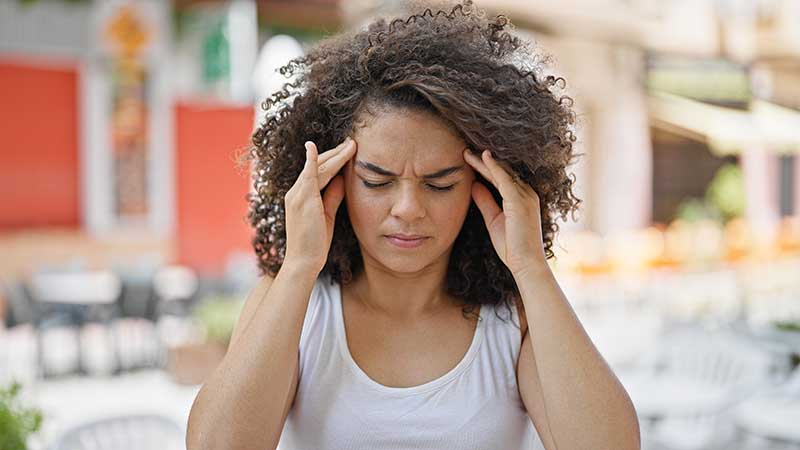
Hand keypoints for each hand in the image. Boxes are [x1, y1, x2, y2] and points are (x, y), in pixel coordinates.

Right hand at [284, 137, 355, 272]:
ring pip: (318, 167)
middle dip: (335, 153)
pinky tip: (314, 147)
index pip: (316, 172)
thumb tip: (342, 180)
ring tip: (351, 144)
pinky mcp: (303, 200)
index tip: (345, 151)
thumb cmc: (315, 242)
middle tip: (351, 142)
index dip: (331, 160)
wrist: (303, 261)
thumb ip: (333, 196)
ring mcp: (297, 195)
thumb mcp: (327, 215)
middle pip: (317, 165)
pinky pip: (308, 175)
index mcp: (300, 196)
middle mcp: (295, 192)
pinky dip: (312, 160)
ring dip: (335, 154)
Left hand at [464, 149, 546, 276]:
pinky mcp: (520, 201)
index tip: (468, 160)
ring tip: (467, 152)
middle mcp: (526, 194)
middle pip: (501, 172)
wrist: (526, 264)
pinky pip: (505, 179)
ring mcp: (525, 196)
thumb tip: (474, 186)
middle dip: (483, 161)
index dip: (485, 168)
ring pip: (502, 173)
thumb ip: (486, 202)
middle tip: (464, 151)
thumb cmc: (512, 247)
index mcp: (522, 198)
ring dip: (484, 161)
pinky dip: (494, 167)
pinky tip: (483, 157)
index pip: (501, 178)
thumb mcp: (494, 220)